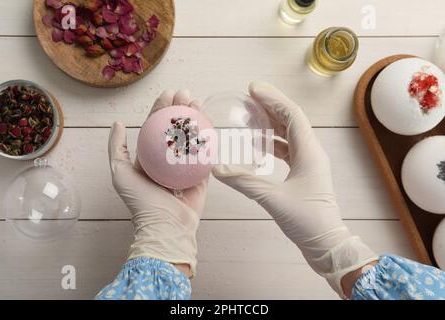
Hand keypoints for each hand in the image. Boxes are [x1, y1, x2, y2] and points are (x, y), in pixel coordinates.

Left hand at [108, 89, 207, 278]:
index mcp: (150, 157)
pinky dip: (208, 137)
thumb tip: (116, 123)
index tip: (168, 94)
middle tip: (185, 93)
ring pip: (192, 136)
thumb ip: (117, 148)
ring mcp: (186, 166)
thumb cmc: (140, 202)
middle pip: (176, 127)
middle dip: (180, 108)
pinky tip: (209, 122)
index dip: (161, 109)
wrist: (166, 227)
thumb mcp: (120, 173)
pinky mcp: (201, 174)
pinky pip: (205, 153)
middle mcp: (168, 159)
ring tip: (197, 102)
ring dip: (195, 117)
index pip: (156, 126)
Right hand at [212, 82, 377, 297]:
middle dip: (271, 106)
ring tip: (252, 115)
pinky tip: (259, 144)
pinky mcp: (305, 174)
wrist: (326, 243)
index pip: (291, 115)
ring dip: (273, 123)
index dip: (272, 99)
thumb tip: (218, 170)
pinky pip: (289, 149)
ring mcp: (310, 163)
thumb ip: (244, 182)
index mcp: (310, 152)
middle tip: (250, 97)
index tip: (253, 89)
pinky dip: (274, 142)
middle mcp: (312, 153)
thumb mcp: (272, 199)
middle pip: (292, 120)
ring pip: (291, 134)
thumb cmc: (307, 221)